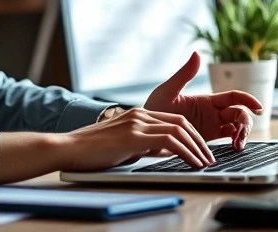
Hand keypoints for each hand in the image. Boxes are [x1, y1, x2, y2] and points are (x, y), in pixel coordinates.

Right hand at [57, 107, 215, 171]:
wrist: (68, 148)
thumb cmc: (91, 151)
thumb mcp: (123, 145)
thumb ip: (143, 145)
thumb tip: (163, 152)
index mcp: (136, 114)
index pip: (173, 120)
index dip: (192, 135)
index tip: (201, 150)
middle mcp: (139, 114)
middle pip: (181, 122)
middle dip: (200, 140)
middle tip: (209, 157)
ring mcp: (136, 123)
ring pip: (179, 130)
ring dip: (196, 147)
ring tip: (205, 162)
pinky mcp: (133, 136)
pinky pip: (169, 141)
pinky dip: (185, 152)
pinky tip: (192, 162)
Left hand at [144, 51, 263, 150]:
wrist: (145, 132)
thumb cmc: (154, 108)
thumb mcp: (168, 90)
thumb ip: (184, 74)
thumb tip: (196, 53)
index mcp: (206, 99)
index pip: (234, 97)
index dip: (248, 100)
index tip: (258, 108)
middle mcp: (212, 113)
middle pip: (239, 113)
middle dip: (246, 122)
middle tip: (240, 134)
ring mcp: (210, 126)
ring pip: (236, 128)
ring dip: (242, 134)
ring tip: (237, 144)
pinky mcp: (206, 140)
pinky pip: (227, 140)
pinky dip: (235, 143)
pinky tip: (233, 148)